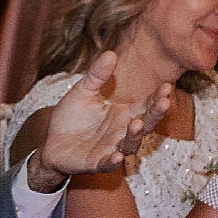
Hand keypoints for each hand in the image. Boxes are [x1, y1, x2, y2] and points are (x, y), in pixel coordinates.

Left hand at [33, 50, 169, 190]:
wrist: (50, 143)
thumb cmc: (71, 118)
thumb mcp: (83, 92)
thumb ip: (96, 76)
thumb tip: (110, 53)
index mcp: (122, 115)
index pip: (145, 106)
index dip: (157, 97)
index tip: (167, 86)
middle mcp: (121, 133)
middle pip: (145, 124)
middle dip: (155, 114)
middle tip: (165, 102)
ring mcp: (110, 149)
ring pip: (130, 145)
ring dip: (135, 136)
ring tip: (137, 123)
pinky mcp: (95, 163)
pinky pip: (108, 164)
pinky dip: (113, 162)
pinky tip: (118, 157)